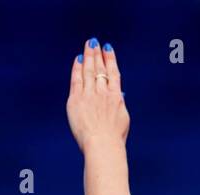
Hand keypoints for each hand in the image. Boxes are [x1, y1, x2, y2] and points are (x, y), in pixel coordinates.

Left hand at [67, 38, 129, 153]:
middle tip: (94, 42)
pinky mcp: (76, 100)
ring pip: (89, 70)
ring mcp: (89, 96)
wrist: (102, 146)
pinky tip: (79, 59)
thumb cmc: (114, 138)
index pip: (114, 73)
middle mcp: (103, 93)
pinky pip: (76, 79)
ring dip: (89, 56)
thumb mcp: (123, 119)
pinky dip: (78, 68)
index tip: (108, 48)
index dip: (110, 59)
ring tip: (88, 45)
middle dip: (97, 54)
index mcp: (116, 98)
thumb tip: (119, 93)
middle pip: (100, 69)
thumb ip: (119, 103)